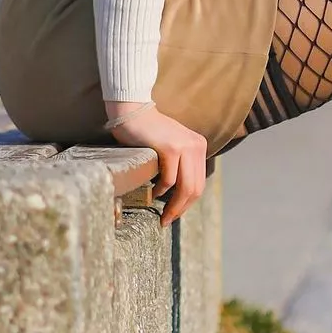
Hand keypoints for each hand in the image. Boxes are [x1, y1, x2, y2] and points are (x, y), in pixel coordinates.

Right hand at [103, 99, 207, 225]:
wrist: (132, 111)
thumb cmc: (146, 132)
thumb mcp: (171, 147)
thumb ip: (179, 165)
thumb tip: (179, 196)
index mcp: (199, 146)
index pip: (199, 182)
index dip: (188, 203)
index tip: (175, 214)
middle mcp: (196, 145)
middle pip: (196, 188)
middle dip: (182, 209)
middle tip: (167, 221)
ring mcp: (185, 146)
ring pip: (185, 187)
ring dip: (174, 206)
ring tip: (162, 216)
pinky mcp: (170, 148)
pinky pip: (169, 179)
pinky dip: (162, 190)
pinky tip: (154, 193)